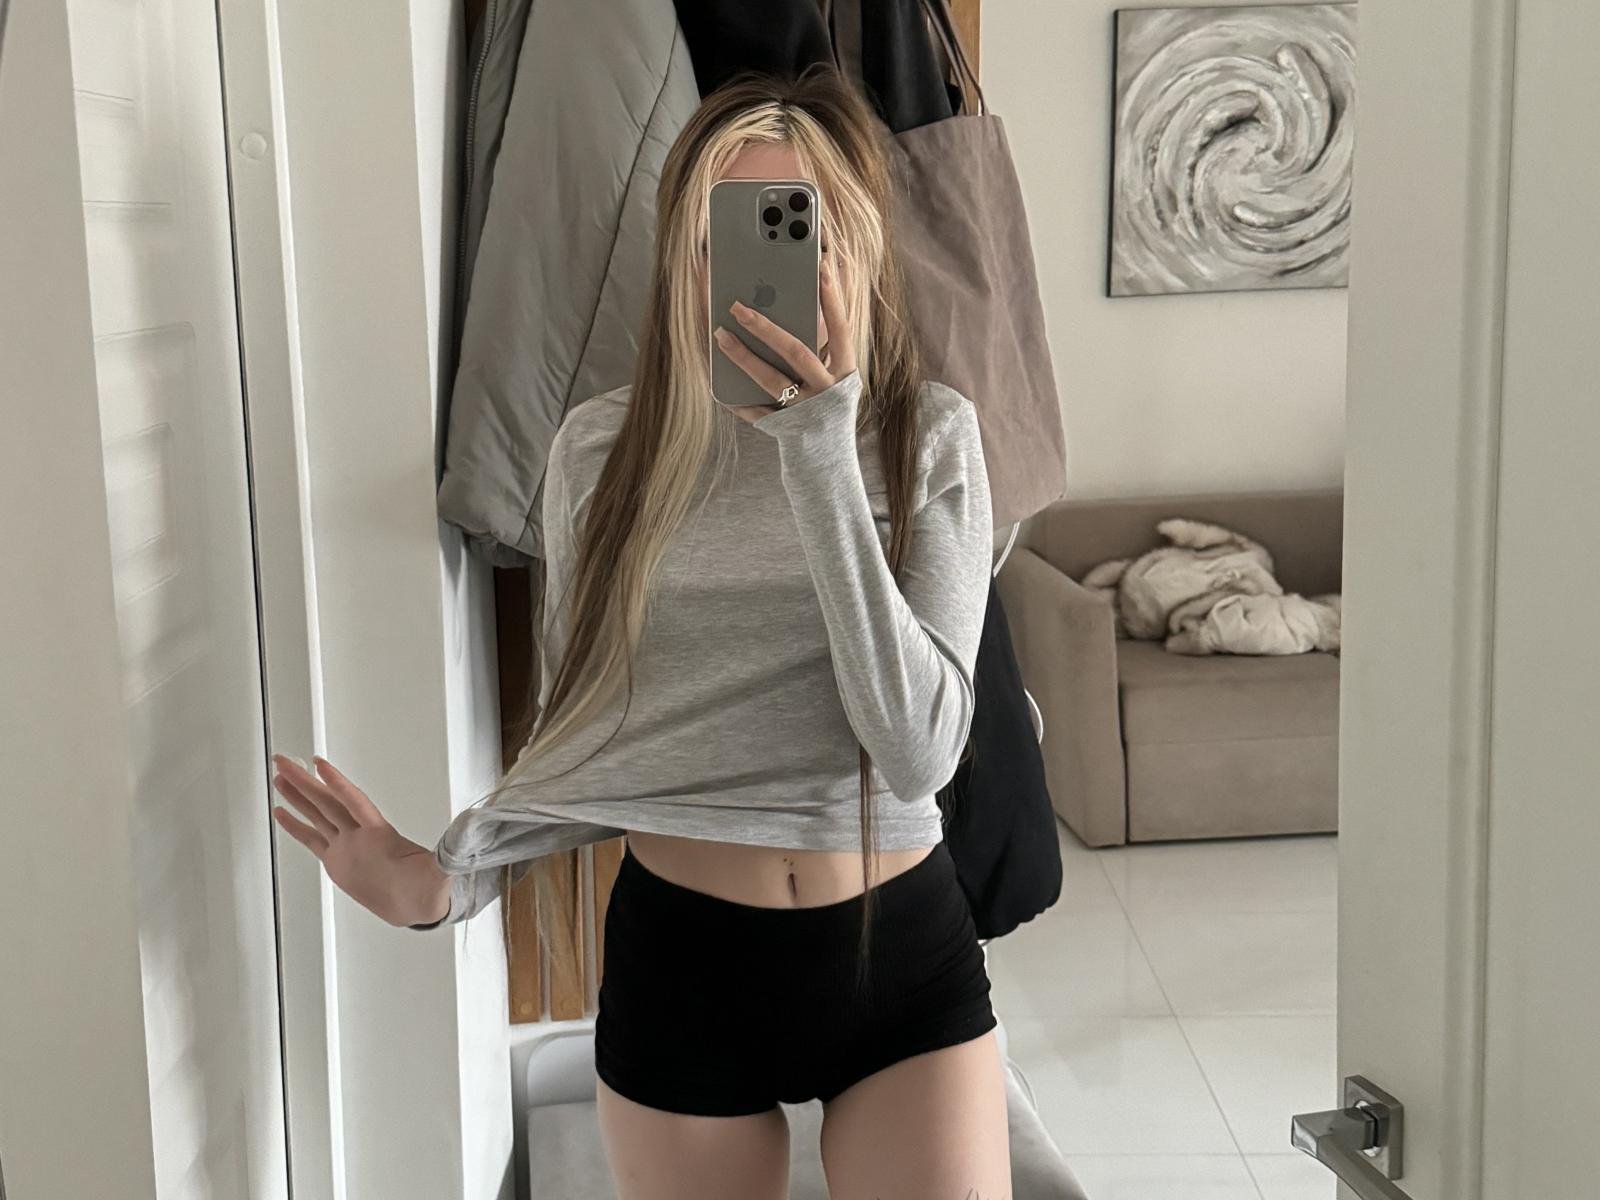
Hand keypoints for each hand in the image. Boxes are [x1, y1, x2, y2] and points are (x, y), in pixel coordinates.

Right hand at [270, 754, 450, 926]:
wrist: (420, 904)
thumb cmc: (430, 887)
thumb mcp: (442, 870)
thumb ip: (452, 854)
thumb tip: (474, 833)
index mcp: (380, 836)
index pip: (355, 803)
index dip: (339, 785)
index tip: (320, 765)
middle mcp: (360, 835)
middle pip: (328, 802)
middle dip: (305, 782)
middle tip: (283, 761)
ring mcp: (347, 846)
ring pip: (318, 815)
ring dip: (298, 796)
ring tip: (278, 777)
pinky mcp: (338, 861)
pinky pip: (313, 839)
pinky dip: (296, 826)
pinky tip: (281, 812)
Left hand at [712, 248, 856, 424]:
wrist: (828, 457)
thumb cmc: (828, 402)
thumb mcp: (837, 373)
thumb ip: (826, 341)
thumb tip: (812, 297)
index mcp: (845, 372)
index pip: (841, 329)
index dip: (833, 298)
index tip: (821, 265)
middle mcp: (827, 391)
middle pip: (796, 353)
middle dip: (766, 327)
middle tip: (737, 306)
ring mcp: (805, 411)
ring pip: (771, 380)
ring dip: (743, 356)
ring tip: (719, 333)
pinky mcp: (785, 429)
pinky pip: (755, 411)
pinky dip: (736, 397)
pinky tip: (716, 381)